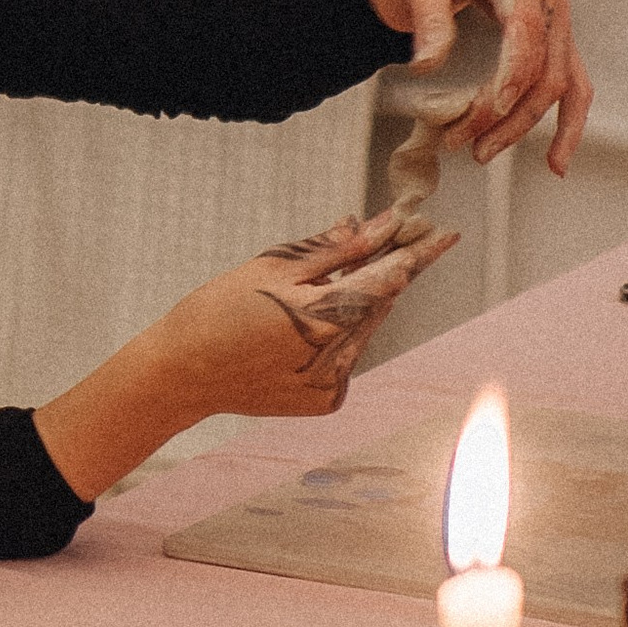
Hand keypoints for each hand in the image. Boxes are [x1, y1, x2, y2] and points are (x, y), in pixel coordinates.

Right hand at [155, 208, 458, 420]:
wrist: (181, 374)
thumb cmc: (218, 310)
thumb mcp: (272, 267)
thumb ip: (332, 250)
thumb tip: (377, 225)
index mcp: (325, 317)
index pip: (389, 277)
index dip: (419, 251)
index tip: (446, 233)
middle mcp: (339, 358)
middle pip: (380, 303)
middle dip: (384, 271)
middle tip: (389, 240)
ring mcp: (334, 384)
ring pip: (363, 330)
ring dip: (356, 304)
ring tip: (311, 294)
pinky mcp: (325, 401)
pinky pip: (345, 357)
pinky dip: (334, 337)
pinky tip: (294, 333)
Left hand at [363, 0, 591, 172]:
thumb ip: (428, 13)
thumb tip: (424, 66)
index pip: (527, 30)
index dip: (511, 74)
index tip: (487, 111)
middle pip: (543, 69)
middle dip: (504, 114)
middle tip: (458, 143)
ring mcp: (559, 17)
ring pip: (559, 83)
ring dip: (526, 125)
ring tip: (483, 154)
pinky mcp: (556, 34)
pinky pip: (574, 82)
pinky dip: (569, 121)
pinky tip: (557, 161)